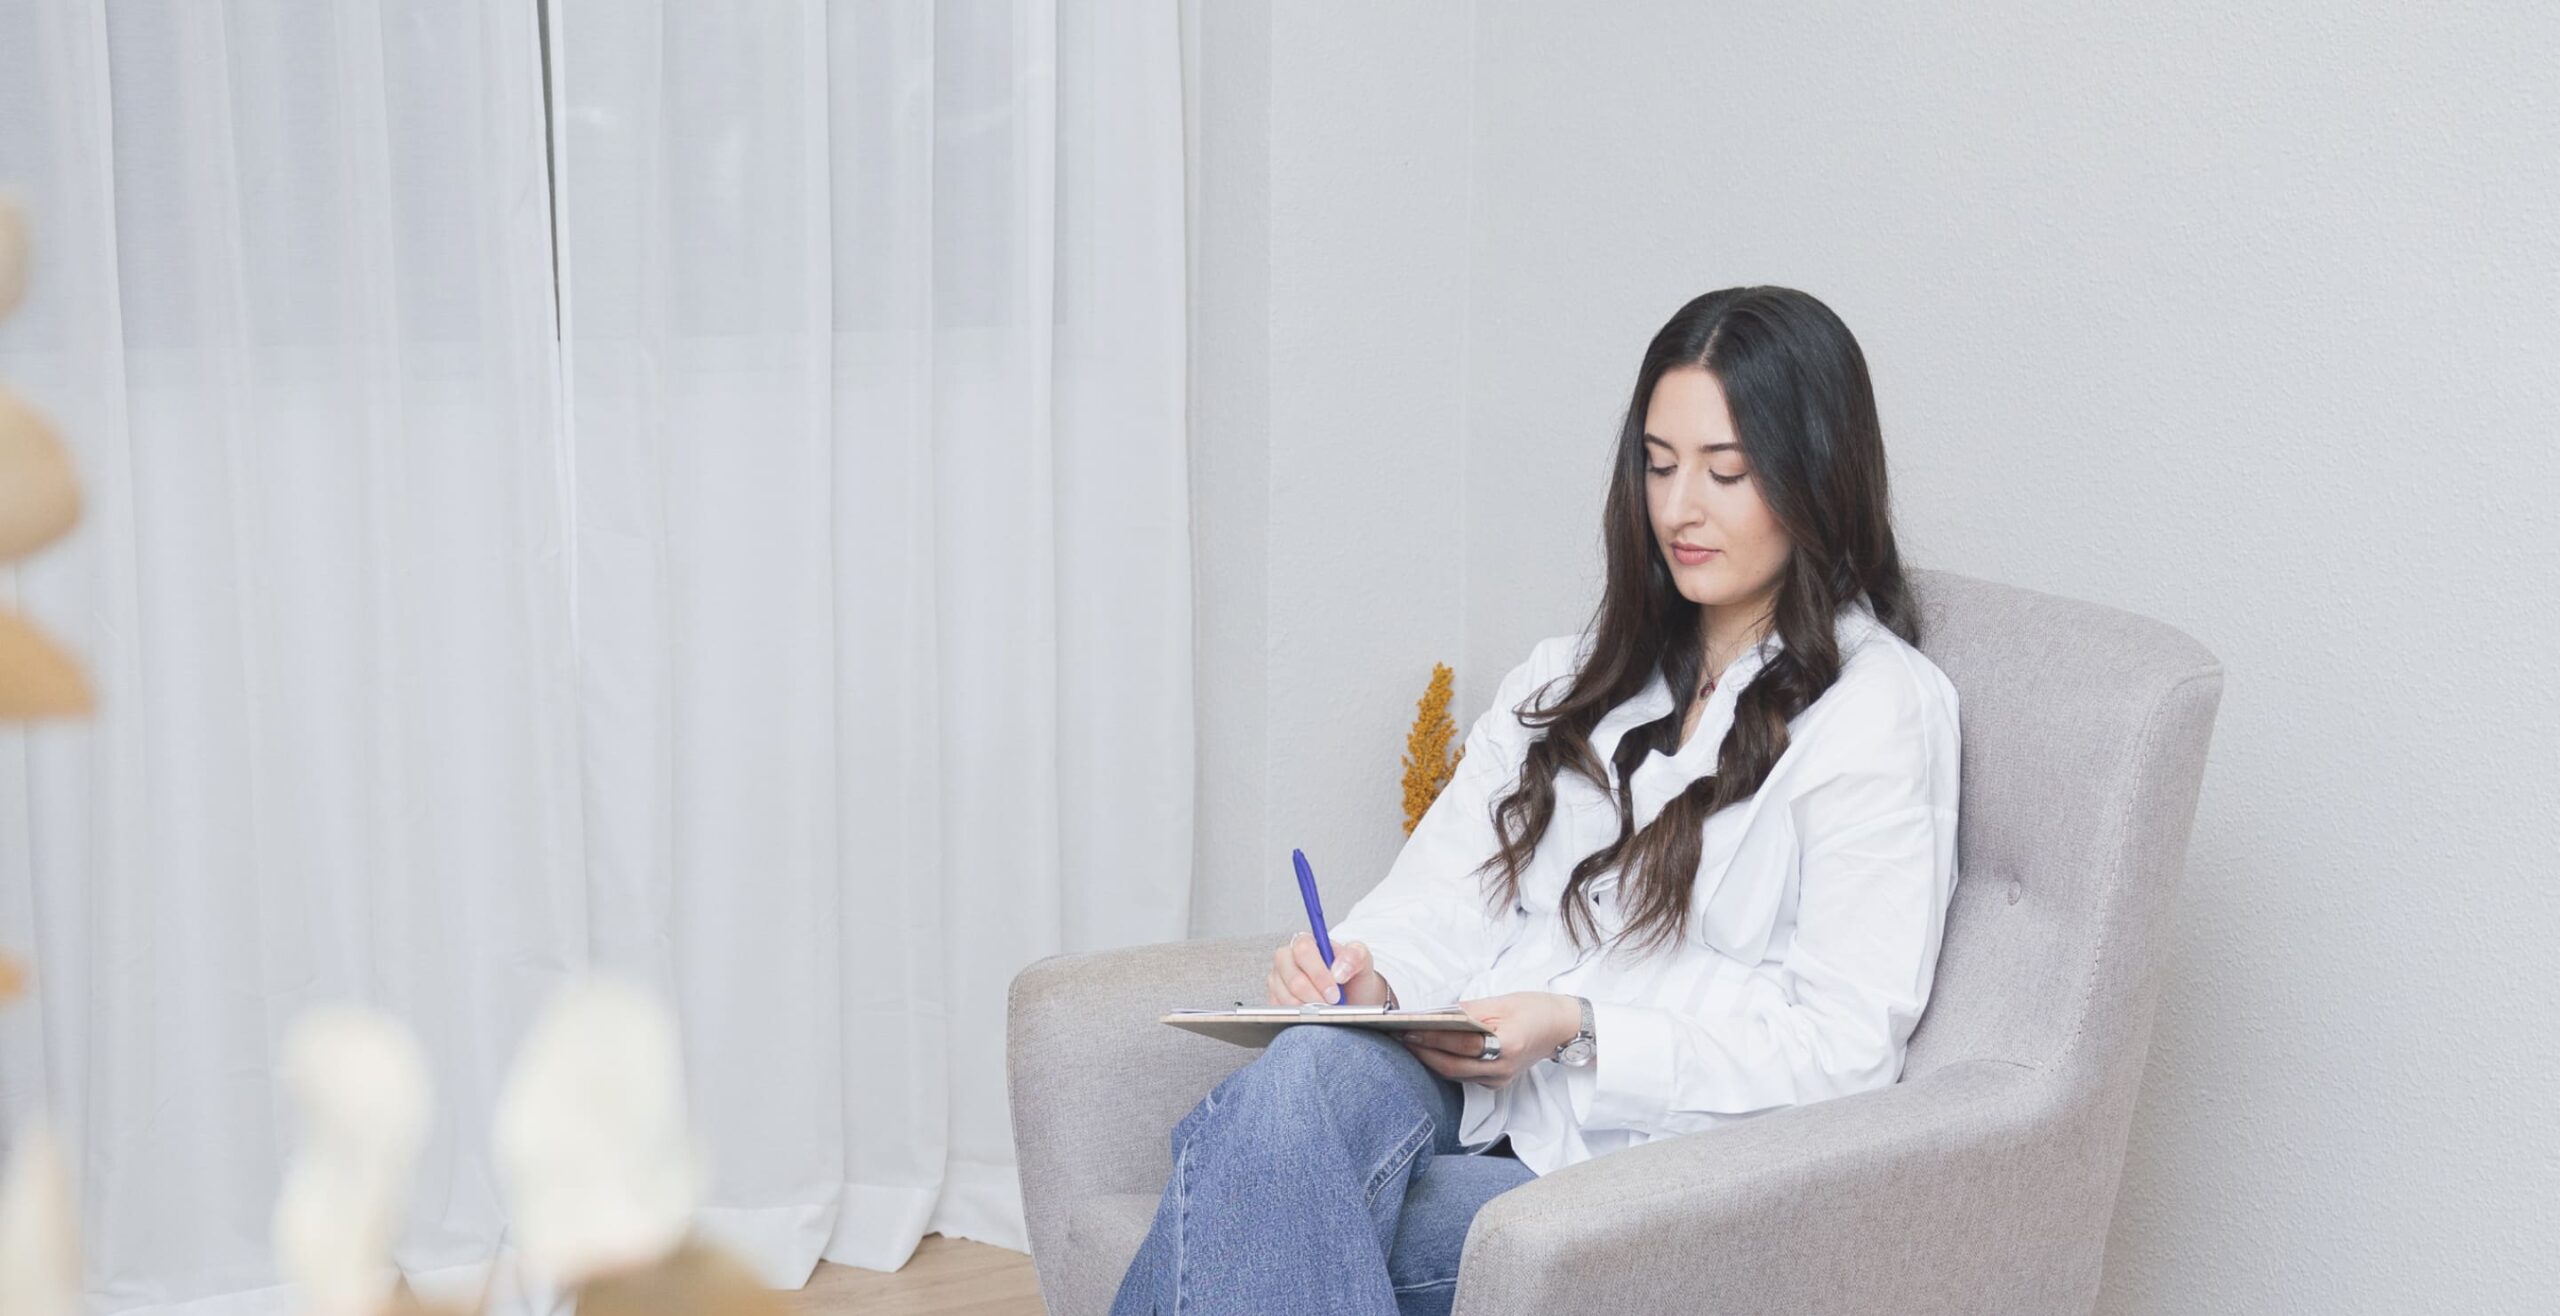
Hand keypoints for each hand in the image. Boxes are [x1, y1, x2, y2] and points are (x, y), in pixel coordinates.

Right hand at [1266, 933, 1392, 1006]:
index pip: (1303, 951)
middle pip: (1293, 978)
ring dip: (1309, 1008)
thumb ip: (1355, 956)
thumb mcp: (1362, 961)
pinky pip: (1282, 1010)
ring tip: (1325, 1010)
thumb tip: (1338, 970)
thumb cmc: (1352, 977)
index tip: (1334, 992)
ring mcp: (1278, 980)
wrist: (1352, 998)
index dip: (1318, 973)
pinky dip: (1299, 1016)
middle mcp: (1287, 959)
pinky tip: (1313, 1015)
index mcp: (1305, 943)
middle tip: (1332, 1005)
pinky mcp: (1274, 999)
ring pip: (1287, 997)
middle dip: (1315, 996)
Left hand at [1400, 992, 1579, 1089]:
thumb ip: (1466, 1011)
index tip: (1407, 1028)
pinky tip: (1429, 1051)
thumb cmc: (1532, 1009)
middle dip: (1423, 1052)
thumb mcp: (1500, 1002)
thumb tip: (1432, 1015)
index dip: (1433, 1037)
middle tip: (1399, 1037)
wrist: (1560, 1027)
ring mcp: (1500, 1079)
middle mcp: (1503, 1068)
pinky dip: (1444, 1063)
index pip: (1462, 1044)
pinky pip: (1463, 1076)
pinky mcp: (1496, 1083)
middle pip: (1453, 1066)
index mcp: (1508, 1045)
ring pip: (1455, 1074)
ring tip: (1407, 1043)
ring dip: (1429, 1059)